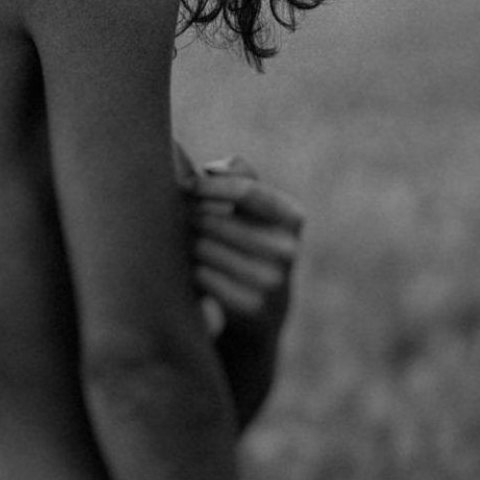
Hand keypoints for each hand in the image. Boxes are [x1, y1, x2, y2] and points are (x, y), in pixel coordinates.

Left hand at [185, 156, 303, 338]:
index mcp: (292, 216)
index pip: (246, 191)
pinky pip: (203, 276)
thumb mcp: (256, 206)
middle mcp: (288, 249)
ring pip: (205, 247)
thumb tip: (211, 169)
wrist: (264, 310)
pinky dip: (195, 270)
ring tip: (194, 244)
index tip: (187, 184)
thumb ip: (240, 174)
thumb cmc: (252, 239)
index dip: (210, 185)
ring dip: (191, 242)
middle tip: (186, 220)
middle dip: (194, 216)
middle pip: (216, 220)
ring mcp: (273, 282)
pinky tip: (199, 270)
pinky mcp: (252, 308)